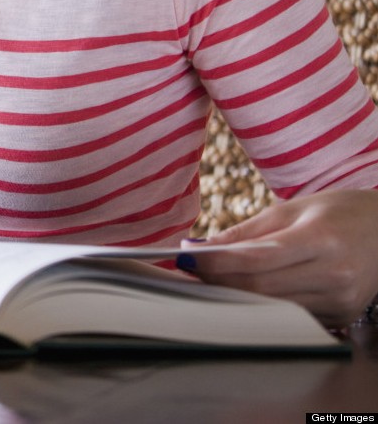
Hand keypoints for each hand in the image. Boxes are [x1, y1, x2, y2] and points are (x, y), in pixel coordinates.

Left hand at [182, 189, 377, 327]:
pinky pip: (289, 314)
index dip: (215, 262)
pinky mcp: (341, 316)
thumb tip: (198, 248)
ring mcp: (340, 300)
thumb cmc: (336, 213)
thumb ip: (243, 233)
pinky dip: (261, 303)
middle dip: (217, 280)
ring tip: (208, 277)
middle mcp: (334, 275)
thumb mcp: (290, 210)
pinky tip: (243, 290)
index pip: (256, 259)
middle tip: (188, 269)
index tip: (183, 257)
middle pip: (260, 288)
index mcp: (321, 240)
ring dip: (234, 294)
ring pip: (271, 306)